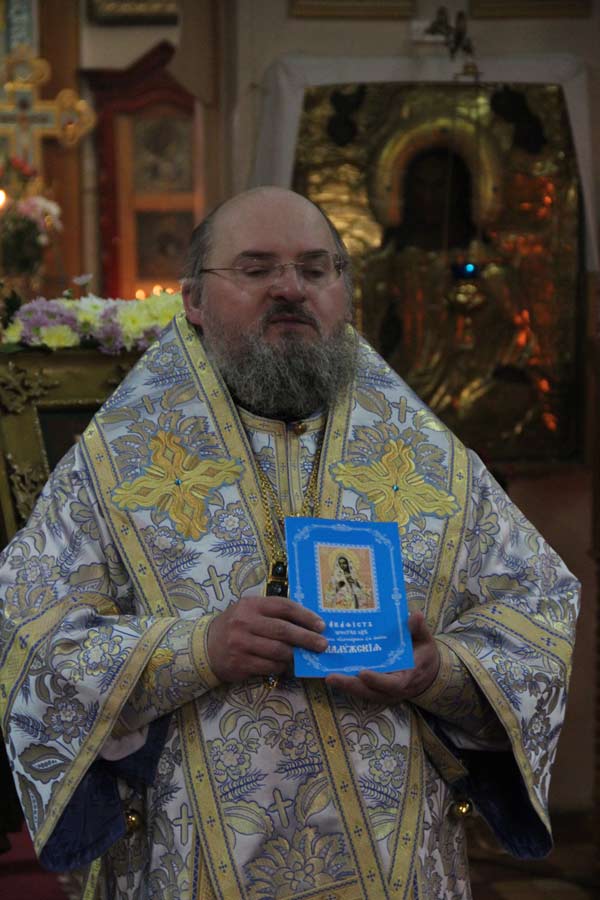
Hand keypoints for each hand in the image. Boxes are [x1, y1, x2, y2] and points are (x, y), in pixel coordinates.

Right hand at [207, 595, 326, 682]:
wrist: (205, 646)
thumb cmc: (235, 626)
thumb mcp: (250, 611)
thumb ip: (273, 614)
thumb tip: (307, 623)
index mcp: (252, 605)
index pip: (284, 607)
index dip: (305, 616)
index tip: (321, 625)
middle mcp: (245, 622)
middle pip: (284, 630)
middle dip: (307, 638)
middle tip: (323, 645)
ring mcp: (241, 643)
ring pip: (278, 651)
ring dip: (295, 656)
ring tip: (305, 658)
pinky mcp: (240, 663)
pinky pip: (269, 667)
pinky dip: (282, 668)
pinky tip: (288, 667)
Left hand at [324, 611, 439, 703]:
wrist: (428, 672)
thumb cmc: (424, 653)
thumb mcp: (425, 640)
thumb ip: (419, 629)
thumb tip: (414, 615)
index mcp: (408, 677)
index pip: (392, 683)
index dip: (377, 680)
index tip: (362, 672)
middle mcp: (394, 690)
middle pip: (371, 692)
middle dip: (351, 685)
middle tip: (331, 677)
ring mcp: (384, 692)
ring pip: (363, 693)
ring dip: (345, 686)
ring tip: (327, 676)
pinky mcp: (376, 690)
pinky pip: (361, 690)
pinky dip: (347, 684)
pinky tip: (331, 674)